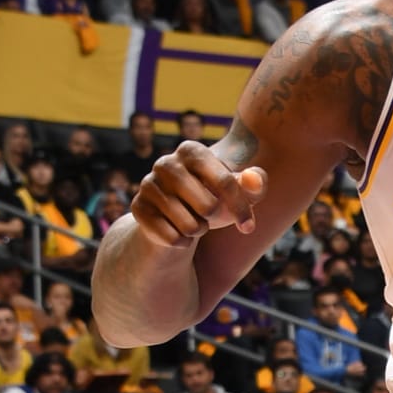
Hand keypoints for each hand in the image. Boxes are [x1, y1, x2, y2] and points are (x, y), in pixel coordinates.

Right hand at [131, 142, 267, 249]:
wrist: (177, 215)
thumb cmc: (214, 197)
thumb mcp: (237, 192)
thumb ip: (254, 183)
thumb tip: (254, 179)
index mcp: (192, 151)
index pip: (226, 182)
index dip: (241, 208)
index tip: (248, 226)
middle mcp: (165, 163)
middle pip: (208, 207)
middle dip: (215, 218)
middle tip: (209, 214)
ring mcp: (148, 185)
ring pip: (189, 226)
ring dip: (198, 230)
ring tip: (194, 220)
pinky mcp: (138, 209)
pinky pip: (171, 238)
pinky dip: (182, 242)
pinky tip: (178, 230)